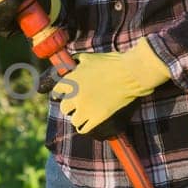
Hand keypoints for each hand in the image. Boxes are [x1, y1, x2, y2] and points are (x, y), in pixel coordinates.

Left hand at [50, 38, 171, 139]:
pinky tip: (87, 125)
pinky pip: (83, 129)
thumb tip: (74, 62)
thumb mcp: (90, 58)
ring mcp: (85, 108)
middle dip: (70, 107)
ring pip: (73, 120)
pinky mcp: (96, 118)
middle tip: (76, 106)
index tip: (62, 96)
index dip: (60, 94)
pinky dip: (84, 127)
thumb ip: (78, 62)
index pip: (57, 92)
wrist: (129, 73)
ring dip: (78, 118)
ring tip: (84, 116)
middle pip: (64, 108)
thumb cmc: (112, 63)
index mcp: (71, 80)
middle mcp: (74, 96)